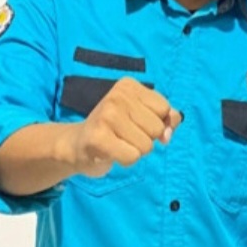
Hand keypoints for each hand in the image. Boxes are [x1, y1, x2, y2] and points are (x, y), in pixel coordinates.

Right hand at [66, 77, 181, 176]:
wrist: (77, 144)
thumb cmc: (116, 129)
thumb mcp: (143, 116)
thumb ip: (166, 119)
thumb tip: (168, 133)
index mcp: (129, 85)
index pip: (164, 109)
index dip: (157, 122)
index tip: (136, 123)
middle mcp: (117, 95)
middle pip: (157, 128)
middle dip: (146, 138)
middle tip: (124, 135)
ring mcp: (106, 115)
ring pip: (147, 145)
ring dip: (136, 150)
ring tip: (118, 143)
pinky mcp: (98, 138)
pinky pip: (133, 157)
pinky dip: (126, 160)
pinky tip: (111, 152)